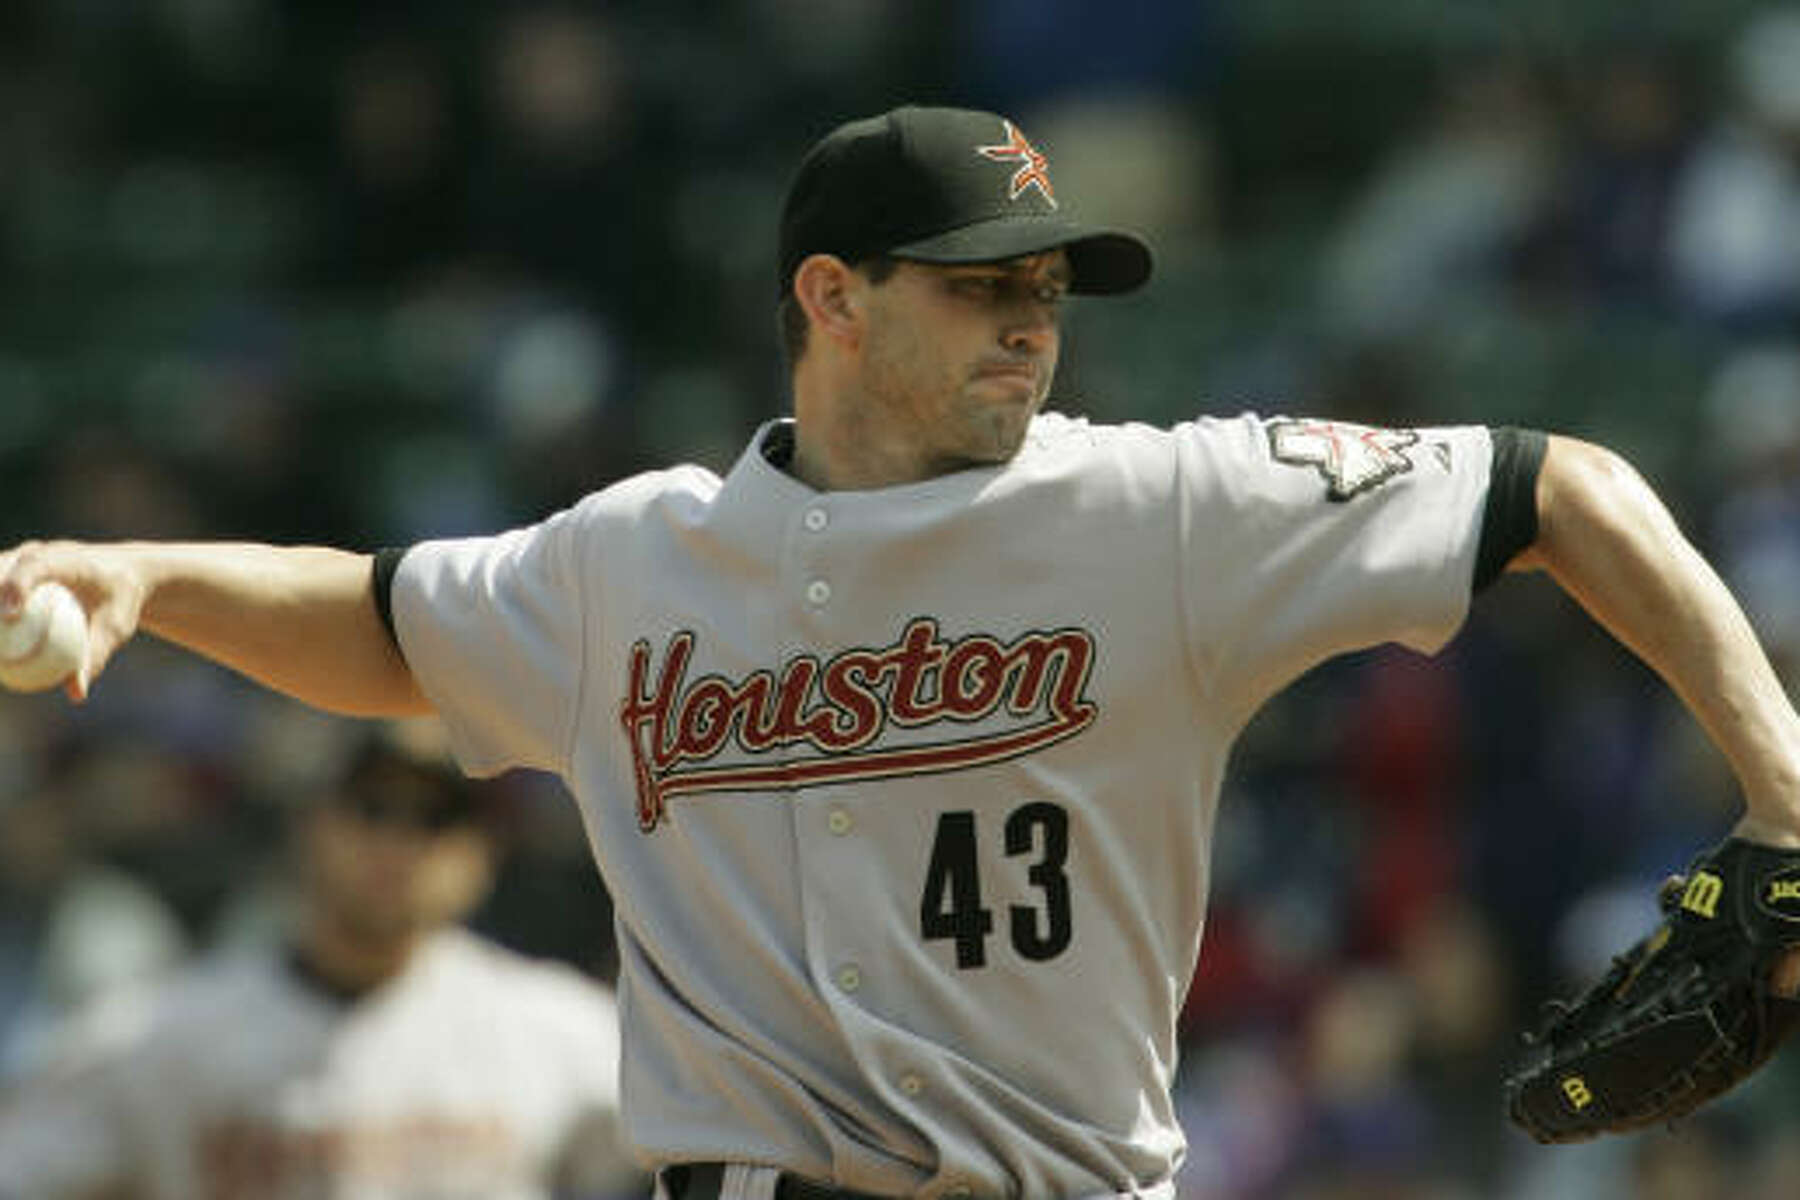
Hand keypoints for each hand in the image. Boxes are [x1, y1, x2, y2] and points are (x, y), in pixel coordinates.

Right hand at [0, 541, 148, 701]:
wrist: (122, 571)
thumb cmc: (121, 600)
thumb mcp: (118, 626)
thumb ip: (97, 654)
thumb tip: (76, 692)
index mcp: (69, 559)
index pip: (37, 565)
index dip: (17, 585)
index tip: (9, 616)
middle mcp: (39, 552)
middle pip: (2, 565)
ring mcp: (22, 556)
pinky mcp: (12, 566)